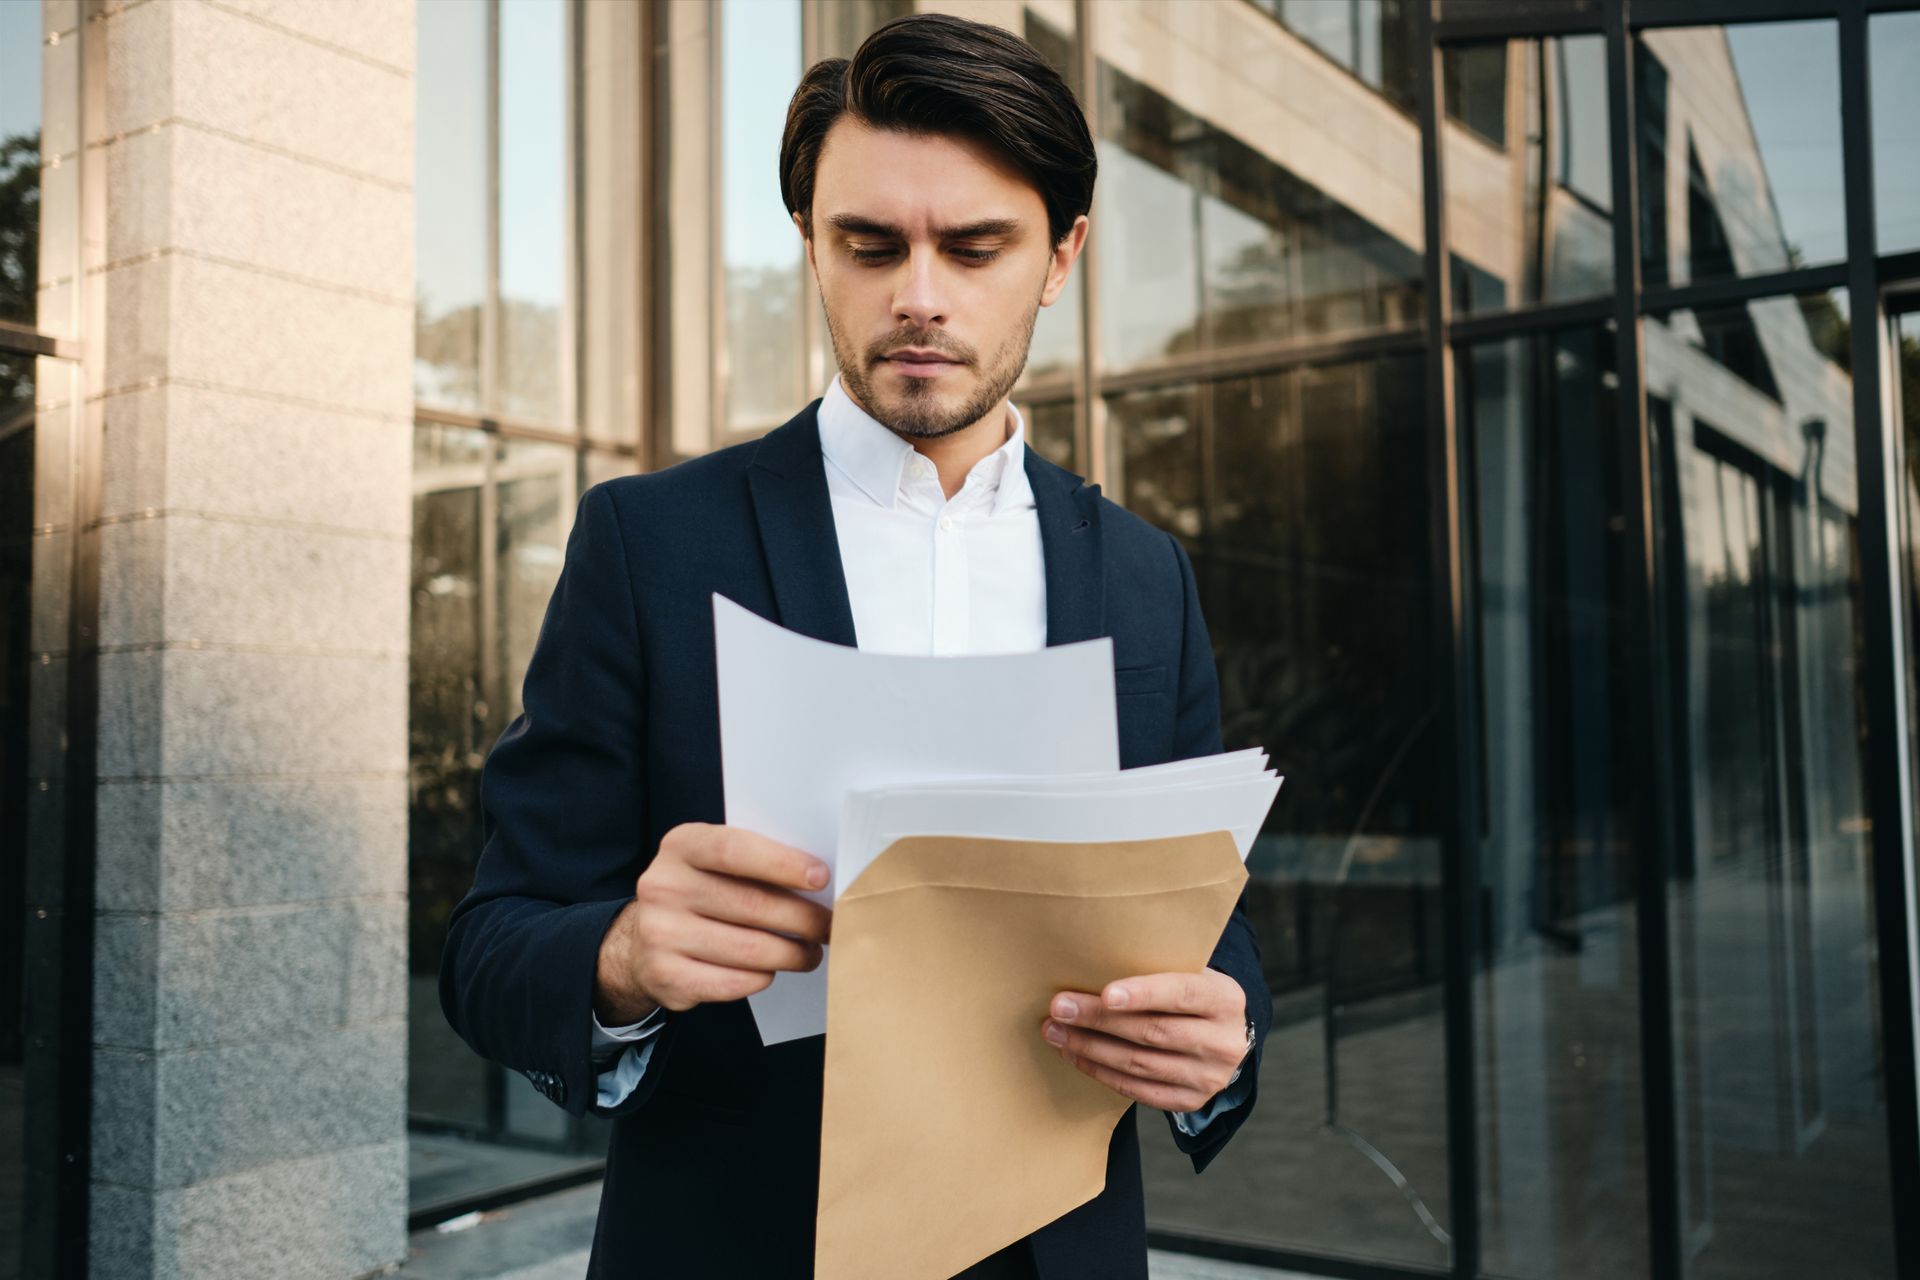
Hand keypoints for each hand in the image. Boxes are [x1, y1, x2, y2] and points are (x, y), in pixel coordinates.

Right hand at [594, 823, 832, 1022]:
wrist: (645, 939)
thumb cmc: (701, 894)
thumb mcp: (715, 863)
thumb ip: (755, 862)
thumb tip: (818, 882)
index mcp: (681, 846)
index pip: (735, 850)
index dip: (783, 864)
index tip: (821, 878)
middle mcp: (663, 887)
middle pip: (752, 904)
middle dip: (803, 919)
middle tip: (829, 927)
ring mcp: (660, 933)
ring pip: (750, 950)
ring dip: (792, 954)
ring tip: (809, 952)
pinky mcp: (666, 975)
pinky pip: (734, 982)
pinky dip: (762, 978)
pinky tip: (771, 970)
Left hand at [1039, 970, 1248, 1112]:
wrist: (1226, 1038)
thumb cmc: (1192, 997)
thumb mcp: (1191, 974)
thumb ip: (1158, 970)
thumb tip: (1093, 967)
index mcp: (1225, 1000)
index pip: (1182, 994)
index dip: (1143, 994)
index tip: (1105, 993)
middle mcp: (1223, 1042)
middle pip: (1153, 1032)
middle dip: (1099, 1020)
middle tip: (1059, 1009)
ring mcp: (1209, 1077)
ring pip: (1140, 1064)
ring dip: (1091, 1049)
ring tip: (1057, 1033)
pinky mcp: (1191, 1101)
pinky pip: (1138, 1090)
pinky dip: (1103, 1073)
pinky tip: (1077, 1056)